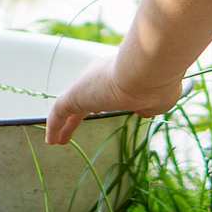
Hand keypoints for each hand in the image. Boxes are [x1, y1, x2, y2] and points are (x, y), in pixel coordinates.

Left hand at [45, 54, 182, 144]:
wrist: (148, 70)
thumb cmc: (158, 82)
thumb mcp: (159, 97)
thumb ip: (149, 104)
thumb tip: (144, 110)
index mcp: (119, 73)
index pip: (105, 87)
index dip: (101, 100)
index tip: (99, 110)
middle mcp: (100, 75)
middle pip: (85, 96)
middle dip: (80, 111)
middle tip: (74, 123)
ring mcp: (86, 85)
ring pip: (70, 107)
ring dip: (66, 123)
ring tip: (60, 139)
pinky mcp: (74, 96)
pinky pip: (59, 113)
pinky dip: (54, 126)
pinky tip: (52, 141)